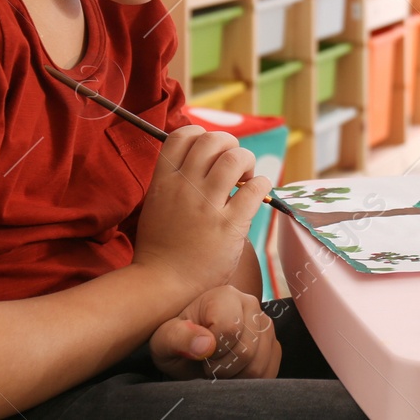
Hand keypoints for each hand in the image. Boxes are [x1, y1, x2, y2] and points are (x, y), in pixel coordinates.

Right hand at [133, 125, 269, 298]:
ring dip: (247, 163)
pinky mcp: (229, 225)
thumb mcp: (157, 204)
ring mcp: (207, 206)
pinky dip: (262, 185)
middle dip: (230, 146)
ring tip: (245, 180)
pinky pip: (255, 188)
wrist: (162, 284)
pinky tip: (257, 195)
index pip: (182, 135)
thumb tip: (206, 161)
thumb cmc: (162, 247)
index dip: (202, 136)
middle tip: (234, 168)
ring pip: (235, 158)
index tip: (211, 154)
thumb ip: (177, 182)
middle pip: (213, 140)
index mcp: (164, 182)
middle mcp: (185, 188)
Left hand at [151, 285, 280, 379]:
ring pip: (259, 364)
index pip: (229, 331)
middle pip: (246, 351)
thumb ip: (179, 339)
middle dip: (222, 369)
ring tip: (219, 368)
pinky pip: (270, 370)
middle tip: (207, 366)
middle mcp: (250, 303)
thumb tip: (206, 345)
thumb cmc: (175, 340)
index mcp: (225, 296)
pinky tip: (234, 373)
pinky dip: (250, 380)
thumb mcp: (165, 340)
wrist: (188, 343)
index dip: (211, 354)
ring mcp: (265, 323)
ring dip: (236, 377)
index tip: (198, 355)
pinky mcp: (272, 342)